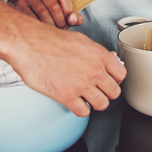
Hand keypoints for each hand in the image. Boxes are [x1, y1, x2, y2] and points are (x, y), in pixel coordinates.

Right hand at [10, 26, 126, 116]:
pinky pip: (83, 112)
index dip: (115, 79)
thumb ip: (97, 53)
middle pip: (114, 92)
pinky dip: (80, 109)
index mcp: (99, 55)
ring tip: (87, 98)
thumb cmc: (51, 40)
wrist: (29, 43)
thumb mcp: (80, 40)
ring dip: (95, 103)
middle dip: (106, 92)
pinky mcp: (67, 96)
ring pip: (102, 104)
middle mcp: (94, 70)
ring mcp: (82, 84)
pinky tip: (75, 102)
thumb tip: (109, 59)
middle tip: (98, 91)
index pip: (121, 75)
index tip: (109, 81)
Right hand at [14, 0, 82, 28]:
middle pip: (54, 6)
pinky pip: (31, 17)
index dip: (68, 10)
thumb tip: (73, 19)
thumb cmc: (52, 12)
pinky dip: (38, 26)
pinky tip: (42, 30)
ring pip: (43, 13)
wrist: (32, 4)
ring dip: (50, 25)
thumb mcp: (65, 12)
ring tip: (53, 31)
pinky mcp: (20, 4)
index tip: (69, 20)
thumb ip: (75, 17)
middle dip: (60, 21)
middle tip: (61, 29)